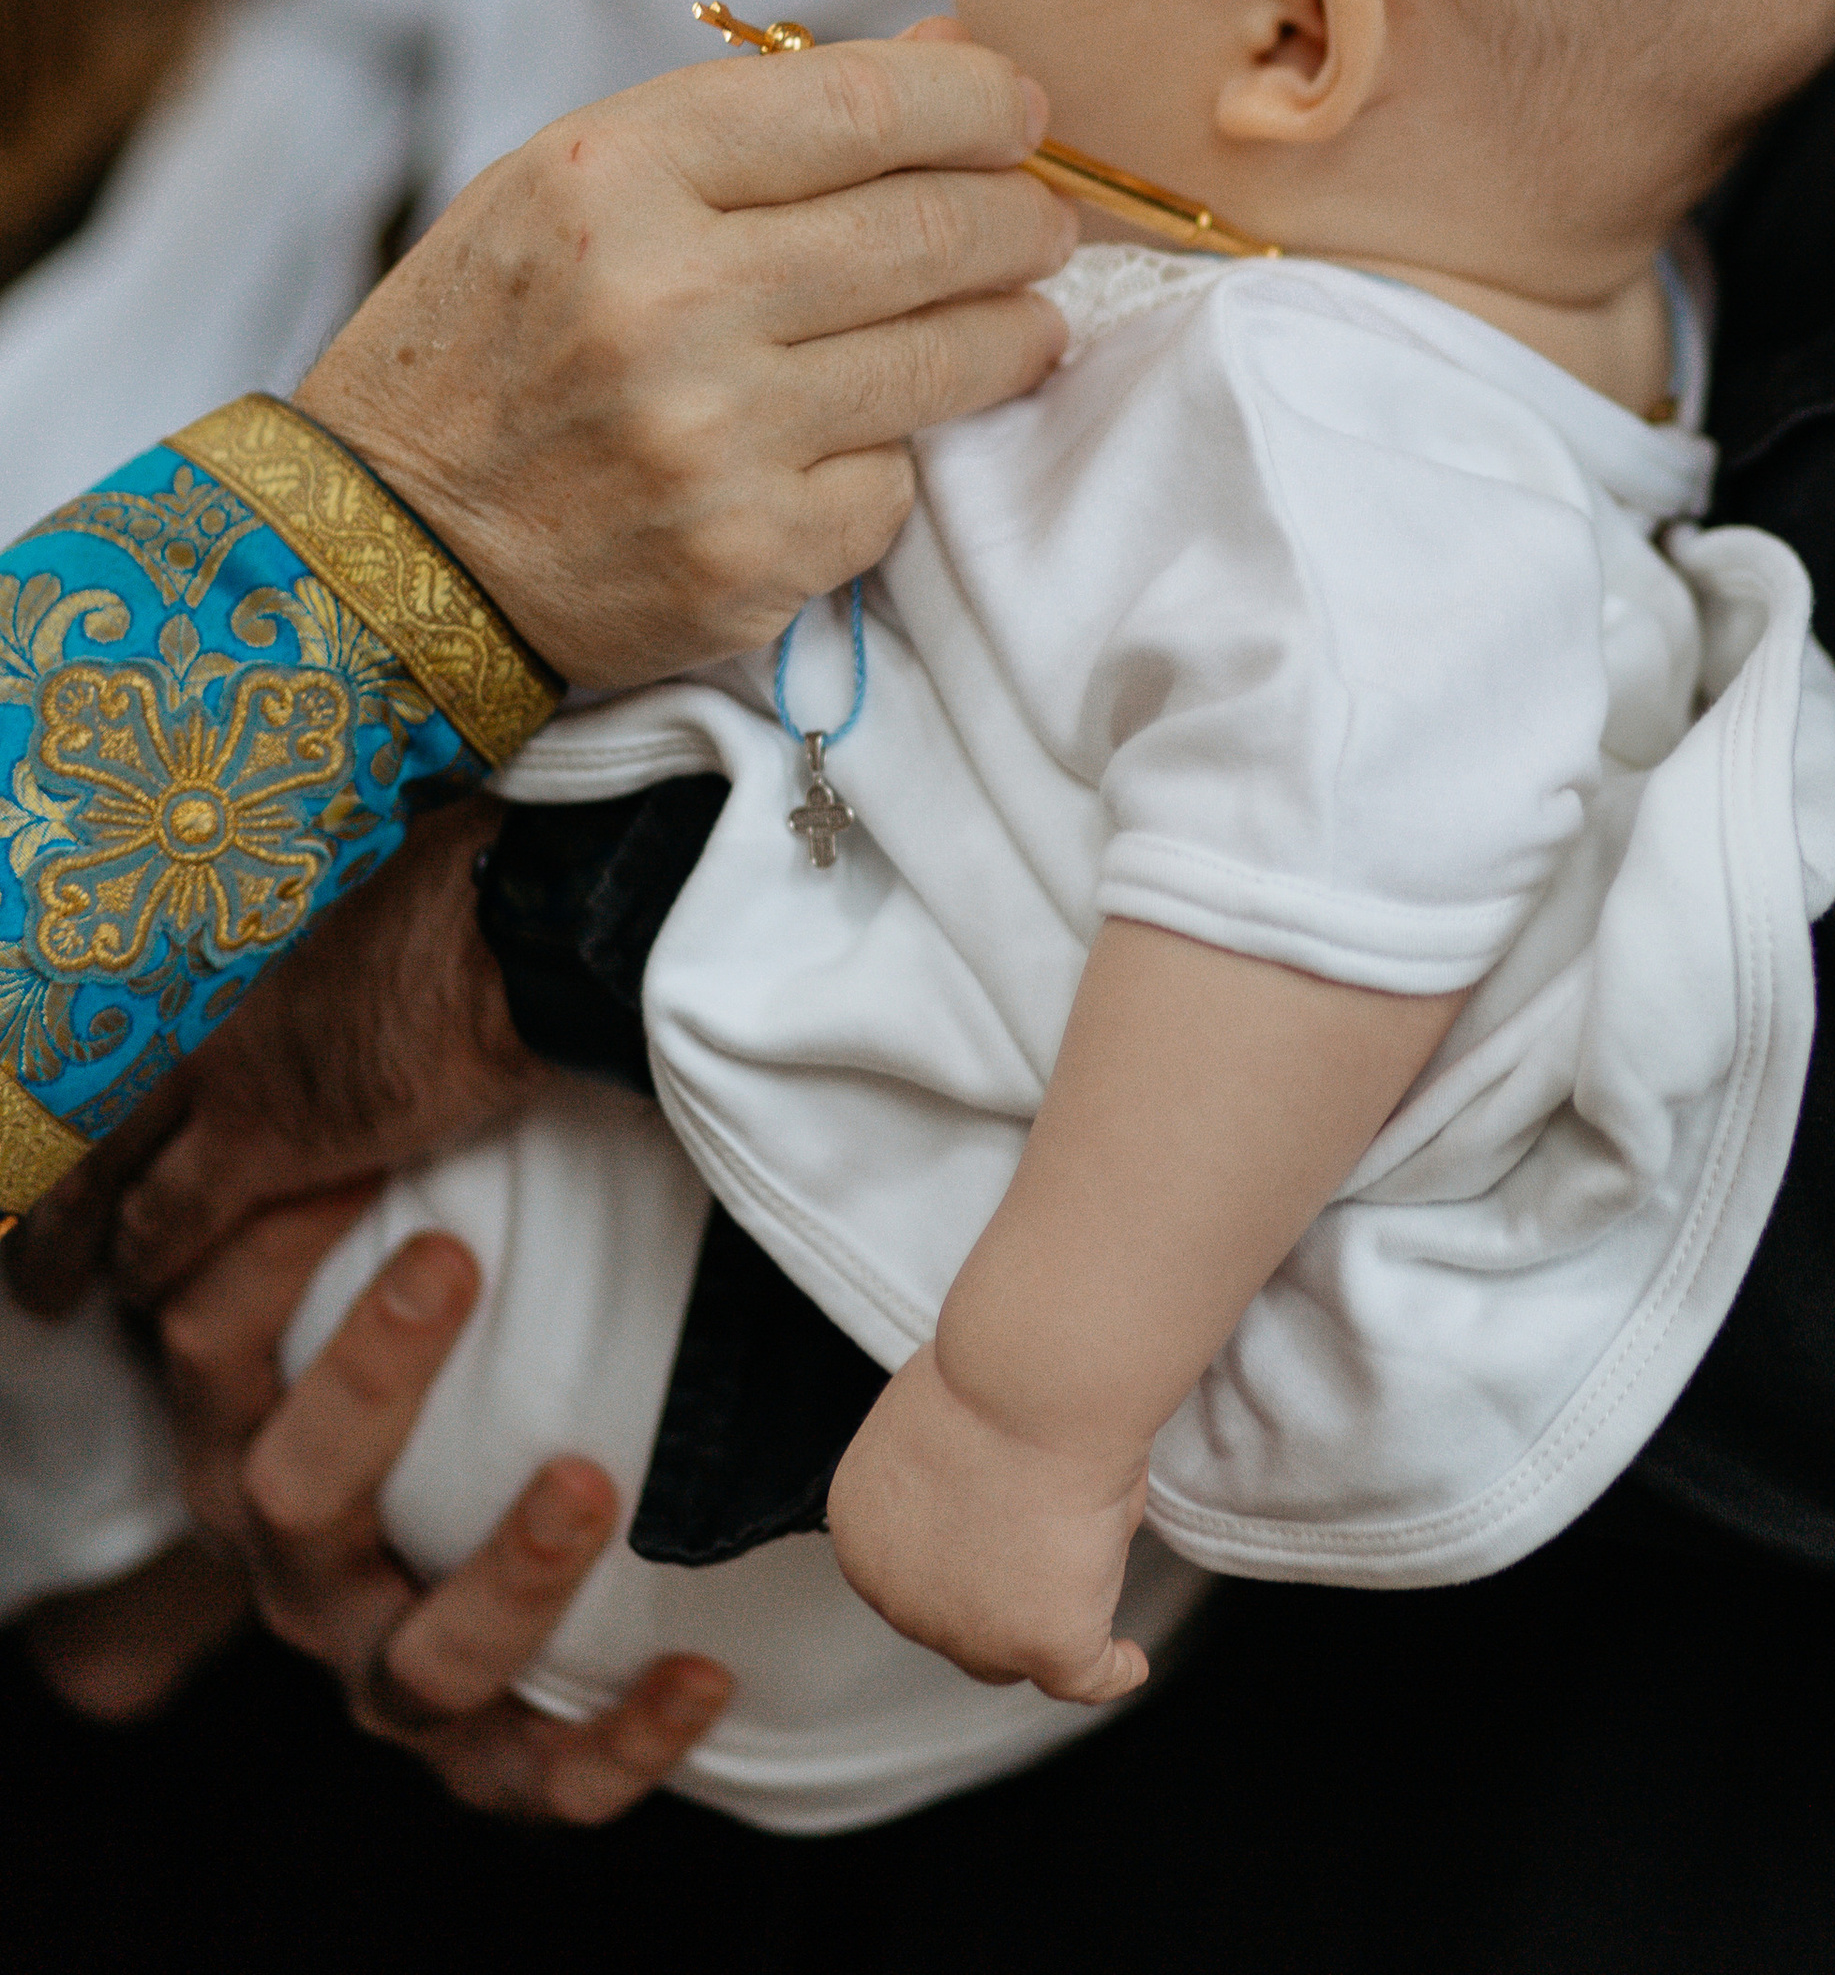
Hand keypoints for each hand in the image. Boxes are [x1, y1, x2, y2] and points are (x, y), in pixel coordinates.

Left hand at [9, 795, 535, 1319]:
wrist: (511, 916)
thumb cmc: (457, 865)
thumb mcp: (346, 856)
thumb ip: (290, 899)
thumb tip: (303, 894)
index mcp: (187, 921)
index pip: (74, 1015)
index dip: (53, 1089)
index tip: (46, 1126)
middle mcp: (172, 993)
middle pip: (62, 1107)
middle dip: (37, 1182)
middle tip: (21, 1231)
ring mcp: (203, 1066)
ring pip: (89, 1180)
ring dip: (65, 1244)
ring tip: (50, 1288)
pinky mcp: (254, 1138)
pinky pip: (160, 1227)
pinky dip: (144, 1267)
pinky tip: (139, 1296)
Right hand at [156, 1197, 730, 1821]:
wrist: (474, 1500)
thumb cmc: (450, 1320)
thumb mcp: (409, 1234)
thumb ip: (392, 1142)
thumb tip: (489, 973)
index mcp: (250, 1427)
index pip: (213, 1348)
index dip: (268, 1257)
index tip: (360, 1146)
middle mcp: (297, 1558)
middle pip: (289, 1493)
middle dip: (366, 1376)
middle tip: (453, 1254)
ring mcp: (381, 1658)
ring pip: (410, 1667)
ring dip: (499, 1580)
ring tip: (587, 1482)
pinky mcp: (482, 1744)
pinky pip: (531, 1779)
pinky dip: (611, 1746)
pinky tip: (704, 1673)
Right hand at [299, 29, 1074, 685]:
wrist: (385, 548)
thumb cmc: (498, 334)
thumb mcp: (582, 180)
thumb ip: (766, 118)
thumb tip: (958, 54)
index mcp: (617, 174)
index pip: (865, 104)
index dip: (979, 99)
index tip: (1023, 111)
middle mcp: (670, 299)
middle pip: (937, 226)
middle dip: (1025, 216)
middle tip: (1044, 220)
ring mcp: (716, 437)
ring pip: (953, 357)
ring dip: (1014, 329)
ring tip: (1018, 317)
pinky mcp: (752, 555)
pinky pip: (900, 483)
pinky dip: (902, 456)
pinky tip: (874, 437)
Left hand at [826, 1337, 1150, 1708]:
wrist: (1033, 1377)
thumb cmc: (995, 1373)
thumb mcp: (936, 1424)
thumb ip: (947, 1481)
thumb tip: (992, 1499)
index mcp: (861, 1535)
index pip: (912, 1572)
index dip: (961, 1556)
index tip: (998, 1535)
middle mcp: (898, 1601)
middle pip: (958, 1624)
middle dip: (998, 1598)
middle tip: (1045, 1550)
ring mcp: (970, 1634)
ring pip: (1017, 1653)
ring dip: (1049, 1620)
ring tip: (1088, 1570)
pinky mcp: (1044, 1646)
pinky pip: (1087, 1677)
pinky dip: (1111, 1670)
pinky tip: (1129, 1660)